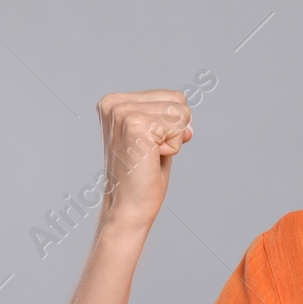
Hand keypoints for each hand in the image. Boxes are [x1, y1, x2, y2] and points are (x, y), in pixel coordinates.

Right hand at [94, 90, 194, 231]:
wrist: (129, 207)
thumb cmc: (141, 176)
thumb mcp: (154, 137)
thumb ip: (168, 119)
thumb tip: (188, 115)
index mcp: (114, 101)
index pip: (172, 96)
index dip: (172, 125)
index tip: (149, 145)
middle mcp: (115, 103)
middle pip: (178, 99)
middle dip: (174, 130)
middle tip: (150, 152)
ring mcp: (124, 113)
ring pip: (181, 112)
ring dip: (173, 140)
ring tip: (149, 156)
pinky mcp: (136, 125)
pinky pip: (179, 127)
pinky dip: (173, 147)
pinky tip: (151, 159)